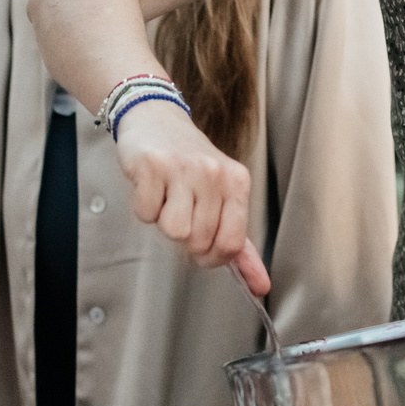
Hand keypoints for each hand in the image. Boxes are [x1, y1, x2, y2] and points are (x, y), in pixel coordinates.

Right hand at [112, 99, 268, 292]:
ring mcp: (183, 168)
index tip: (203, 249)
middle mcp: (214, 174)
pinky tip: (151, 187)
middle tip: (180, 211)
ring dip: (164, 222)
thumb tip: (260, 287)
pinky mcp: (152, 166)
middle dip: (185, 238)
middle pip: (199, 242)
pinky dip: (144, 208)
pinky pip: (146, 214)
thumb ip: (241, 245)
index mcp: (237, 182)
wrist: (155, 118)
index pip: (232, 244)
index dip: (213, 258)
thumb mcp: (223, 195)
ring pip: (174, 231)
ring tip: (166, 198)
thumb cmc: (189, 162)